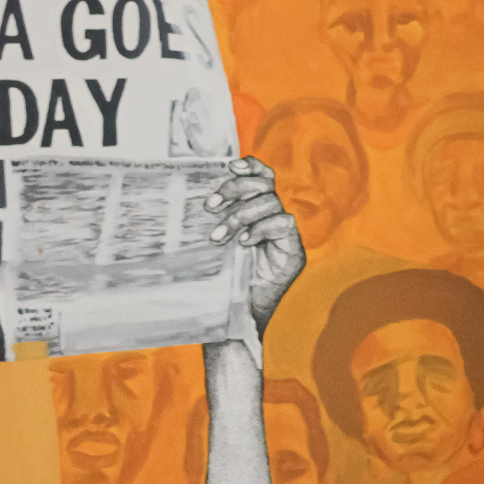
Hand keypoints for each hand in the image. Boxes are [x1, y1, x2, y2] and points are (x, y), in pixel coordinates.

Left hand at [205, 155, 303, 335]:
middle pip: (264, 185)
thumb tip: (190, 191)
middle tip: (209, 207)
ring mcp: (286, 236)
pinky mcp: (294, 252)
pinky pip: (283, 224)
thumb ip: (214, 219)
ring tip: (219, 236)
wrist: (235, 317)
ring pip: (270, 203)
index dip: (250, 166)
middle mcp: (273, 219)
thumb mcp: (213, 244)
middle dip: (235, 189)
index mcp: (256, 212)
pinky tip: (243, 243)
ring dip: (240, 215)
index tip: (228, 167)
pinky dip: (260, 229)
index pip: (262, 177)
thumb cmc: (220, 281)